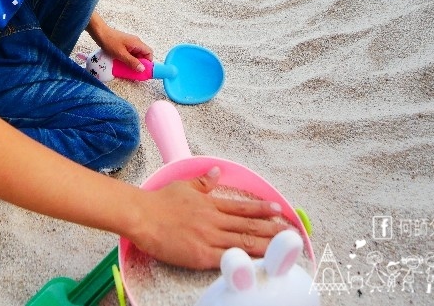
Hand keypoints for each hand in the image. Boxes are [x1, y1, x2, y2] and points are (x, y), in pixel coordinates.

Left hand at [95, 25, 151, 72]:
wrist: (100, 33)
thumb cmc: (110, 42)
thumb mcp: (121, 54)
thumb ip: (132, 62)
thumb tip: (142, 69)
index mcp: (137, 43)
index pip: (149, 53)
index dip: (148, 62)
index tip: (143, 70)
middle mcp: (136, 42)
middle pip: (143, 54)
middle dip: (140, 63)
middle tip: (135, 71)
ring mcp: (130, 43)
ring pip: (137, 54)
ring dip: (134, 61)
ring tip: (128, 69)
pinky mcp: (125, 44)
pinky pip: (131, 53)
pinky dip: (129, 59)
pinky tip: (123, 63)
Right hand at [129, 167, 285, 268]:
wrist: (142, 217)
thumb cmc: (159, 202)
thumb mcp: (184, 186)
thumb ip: (202, 182)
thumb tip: (216, 171)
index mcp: (210, 205)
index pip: (242, 208)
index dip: (262, 210)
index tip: (279, 211)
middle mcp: (214, 221)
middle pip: (248, 226)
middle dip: (271, 230)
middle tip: (291, 233)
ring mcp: (209, 238)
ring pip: (243, 242)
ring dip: (265, 244)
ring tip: (283, 247)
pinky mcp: (201, 255)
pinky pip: (227, 258)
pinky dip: (244, 260)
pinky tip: (257, 262)